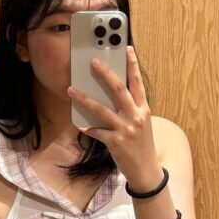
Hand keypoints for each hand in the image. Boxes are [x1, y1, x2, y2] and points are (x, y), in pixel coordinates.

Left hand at [67, 46, 158, 184]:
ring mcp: (125, 129)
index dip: (132, 65)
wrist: (147, 170)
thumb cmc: (142, 145)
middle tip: (93, 61)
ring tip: (71, 89)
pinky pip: (96, 131)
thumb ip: (130, 109)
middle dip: (105, 73)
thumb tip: (112, 96)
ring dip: (84, 98)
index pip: (138, 82)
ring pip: (101, 109)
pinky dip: (87, 127)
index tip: (126, 49)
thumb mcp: (141, 123)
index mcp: (143, 109)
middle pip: (118, 89)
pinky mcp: (115, 142)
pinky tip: (79, 125)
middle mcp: (135, 116)